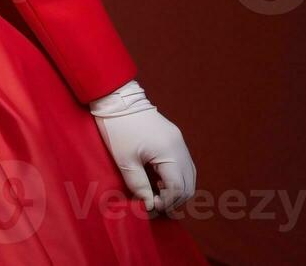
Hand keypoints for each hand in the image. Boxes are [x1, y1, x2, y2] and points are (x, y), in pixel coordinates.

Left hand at [88, 79, 195, 213]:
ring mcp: (179, 141)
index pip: (178, 187)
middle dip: (175, 199)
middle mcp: (180, 146)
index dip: (167, 202)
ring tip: (158, 196)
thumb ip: (138, 184)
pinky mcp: (174, 137)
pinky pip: (183, 164)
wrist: (116, 98)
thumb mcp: (125, 160)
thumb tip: (148, 204)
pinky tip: (160, 181)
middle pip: (188, 184)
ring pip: (189, 175)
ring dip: (177, 189)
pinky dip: (176, 177)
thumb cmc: (117, 127)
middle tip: (156, 207)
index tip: (151, 207)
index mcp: (170, 151)